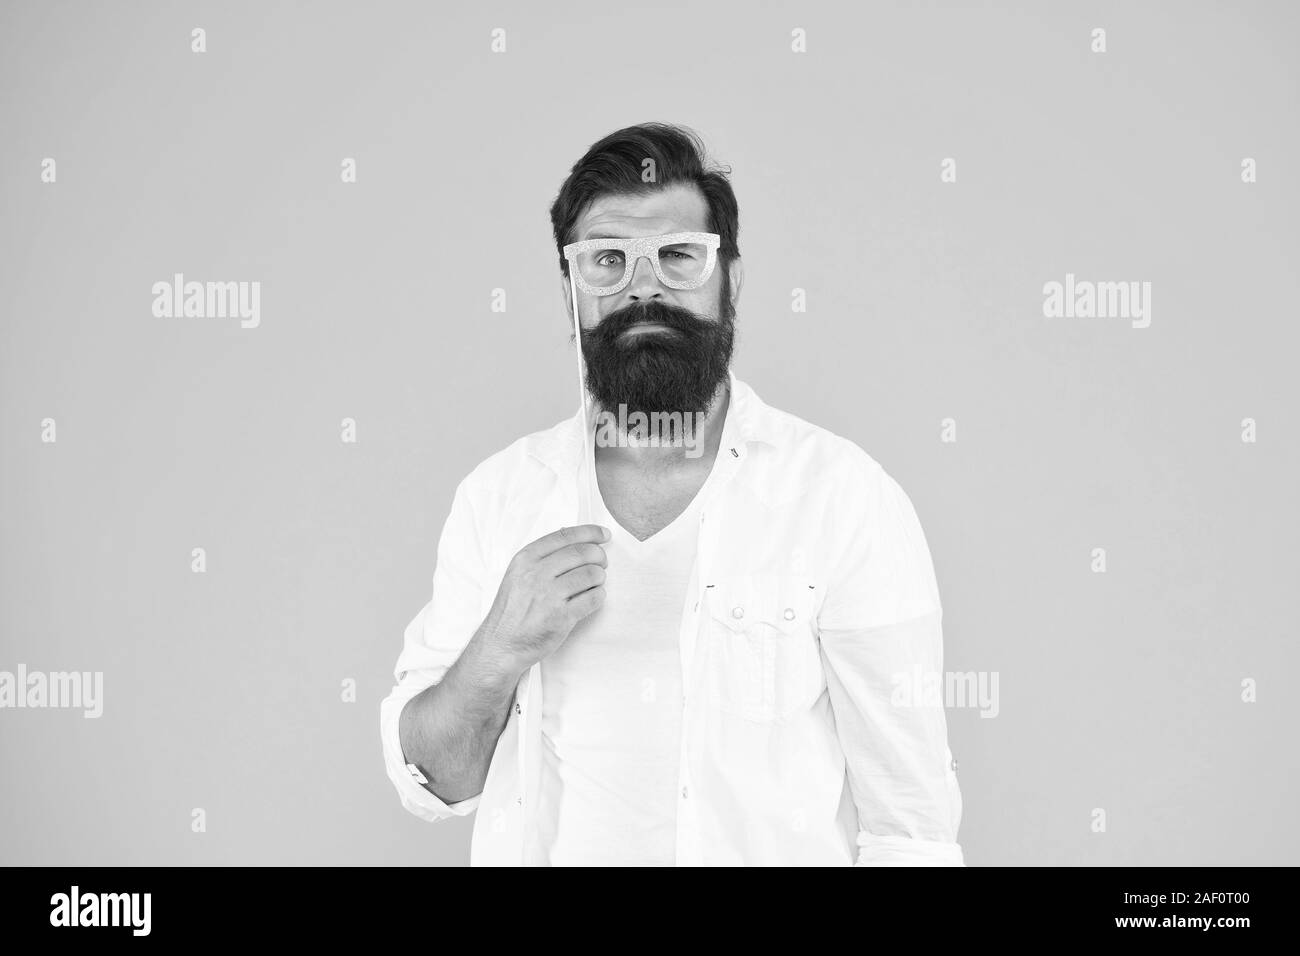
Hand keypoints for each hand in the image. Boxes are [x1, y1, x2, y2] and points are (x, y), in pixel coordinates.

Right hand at [478, 524, 609, 673]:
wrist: (501, 645)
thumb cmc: (512, 611)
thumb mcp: (517, 575)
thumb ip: (541, 557)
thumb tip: (571, 536)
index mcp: (525, 559)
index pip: (565, 536)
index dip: (590, 532)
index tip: (604, 534)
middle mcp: (536, 574)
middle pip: (582, 552)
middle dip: (599, 556)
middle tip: (601, 563)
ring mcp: (549, 596)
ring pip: (592, 574)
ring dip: (599, 578)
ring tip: (594, 584)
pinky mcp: (561, 617)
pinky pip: (594, 598)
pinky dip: (599, 597)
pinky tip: (592, 599)